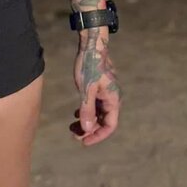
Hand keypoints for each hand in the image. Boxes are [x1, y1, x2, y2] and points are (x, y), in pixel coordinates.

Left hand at [71, 26, 120, 145]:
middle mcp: (113, 98)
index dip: (98, 136)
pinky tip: (75, 114)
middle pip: (103, 121)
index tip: (84, 142)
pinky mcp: (100, 87)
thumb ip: (87, 110)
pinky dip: (87, 111)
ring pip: (99, 113)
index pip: (109, 125)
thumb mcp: (86, 90)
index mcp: (113, 100)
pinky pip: (96, 105)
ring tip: (72, 127)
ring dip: (87, 121)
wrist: (92, 45)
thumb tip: (87, 129)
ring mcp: (107, 92)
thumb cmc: (89, 65)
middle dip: (90, 130)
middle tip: (73, 135)